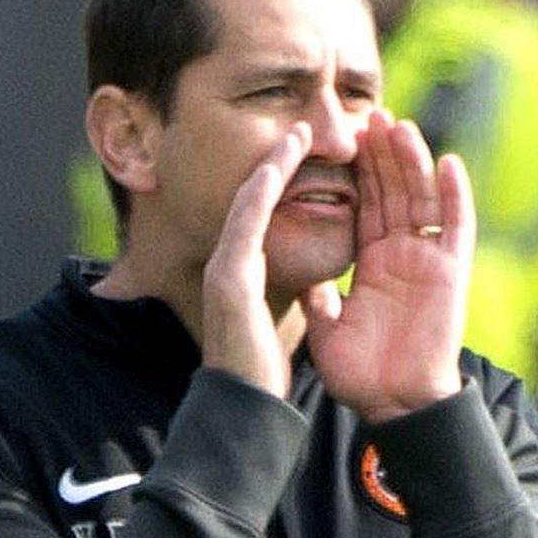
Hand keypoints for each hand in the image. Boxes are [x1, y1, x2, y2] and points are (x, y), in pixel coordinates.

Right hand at [200, 123, 314, 398]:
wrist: (243, 406)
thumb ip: (288, 293)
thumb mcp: (275, 319)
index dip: (283, 183)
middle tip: (302, 130)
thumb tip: (314, 283)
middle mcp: (227, 263)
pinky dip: (260, 192)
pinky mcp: (227, 277)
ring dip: (272, 166)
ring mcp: (223, 267)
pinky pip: (244, 223)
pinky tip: (277, 167)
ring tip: (296, 136)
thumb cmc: (261, 370)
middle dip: (277, 162)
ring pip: (247, 203)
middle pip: (252, 199)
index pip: (263, 215)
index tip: (306, 156)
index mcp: (242, 272)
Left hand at [305, 110, 473, 422]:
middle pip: (394, 193)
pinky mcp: (451, 273)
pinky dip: (455, 194)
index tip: (345, 137)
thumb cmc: (362, 377)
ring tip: (398, 125)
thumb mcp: (328, 330)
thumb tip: (307, 281)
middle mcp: (403, 258)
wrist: (395, 404)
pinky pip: (456, 226)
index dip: (358, 172)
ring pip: (422, 199)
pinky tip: (447, 162)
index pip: (365, 206)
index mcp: (373, 266)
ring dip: (412, 162)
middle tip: (370, 114)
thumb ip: (321, 300)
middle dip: (383, 155)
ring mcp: (429, 262)